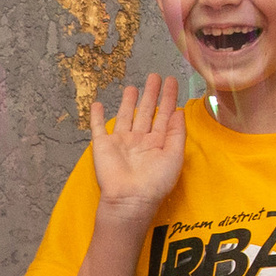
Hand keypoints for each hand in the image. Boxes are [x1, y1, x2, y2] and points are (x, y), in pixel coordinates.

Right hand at [88, 76, 184, 220]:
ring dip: (128, 102)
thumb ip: (176, 133)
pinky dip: (97, 116)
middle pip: (146, 111)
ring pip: (125, 116)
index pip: (164, 115)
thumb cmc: (155, 181)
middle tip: (154, 76)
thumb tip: (178, 112)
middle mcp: (140, 140)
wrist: (129, 199)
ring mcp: (121, 142)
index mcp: (158, 143)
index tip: (172, 81)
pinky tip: (97, 104)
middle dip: (151, 94)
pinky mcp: (103, 145)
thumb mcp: (174, 156)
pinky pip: (98, 127)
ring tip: (132, 87)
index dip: (168, 98)